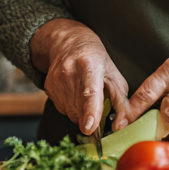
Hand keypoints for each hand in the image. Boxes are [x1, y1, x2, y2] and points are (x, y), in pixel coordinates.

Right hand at [30, 19, 130, 134]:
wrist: (67, 42)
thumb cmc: (95, 58)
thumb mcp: (114, 75)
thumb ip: (121, 102)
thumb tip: (120, 126)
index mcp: (89, 64)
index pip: (90, 92)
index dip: (91, 111)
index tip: (90, 127)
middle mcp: (69, 72)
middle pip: (81, 108)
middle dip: (91, 115)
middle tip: (98, 103)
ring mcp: (56, 80)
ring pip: (71, 112)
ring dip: (81, 112)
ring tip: (84, 93)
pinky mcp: (47, 87)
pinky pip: (63, 109)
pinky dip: (71, 107)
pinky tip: (74, 92)